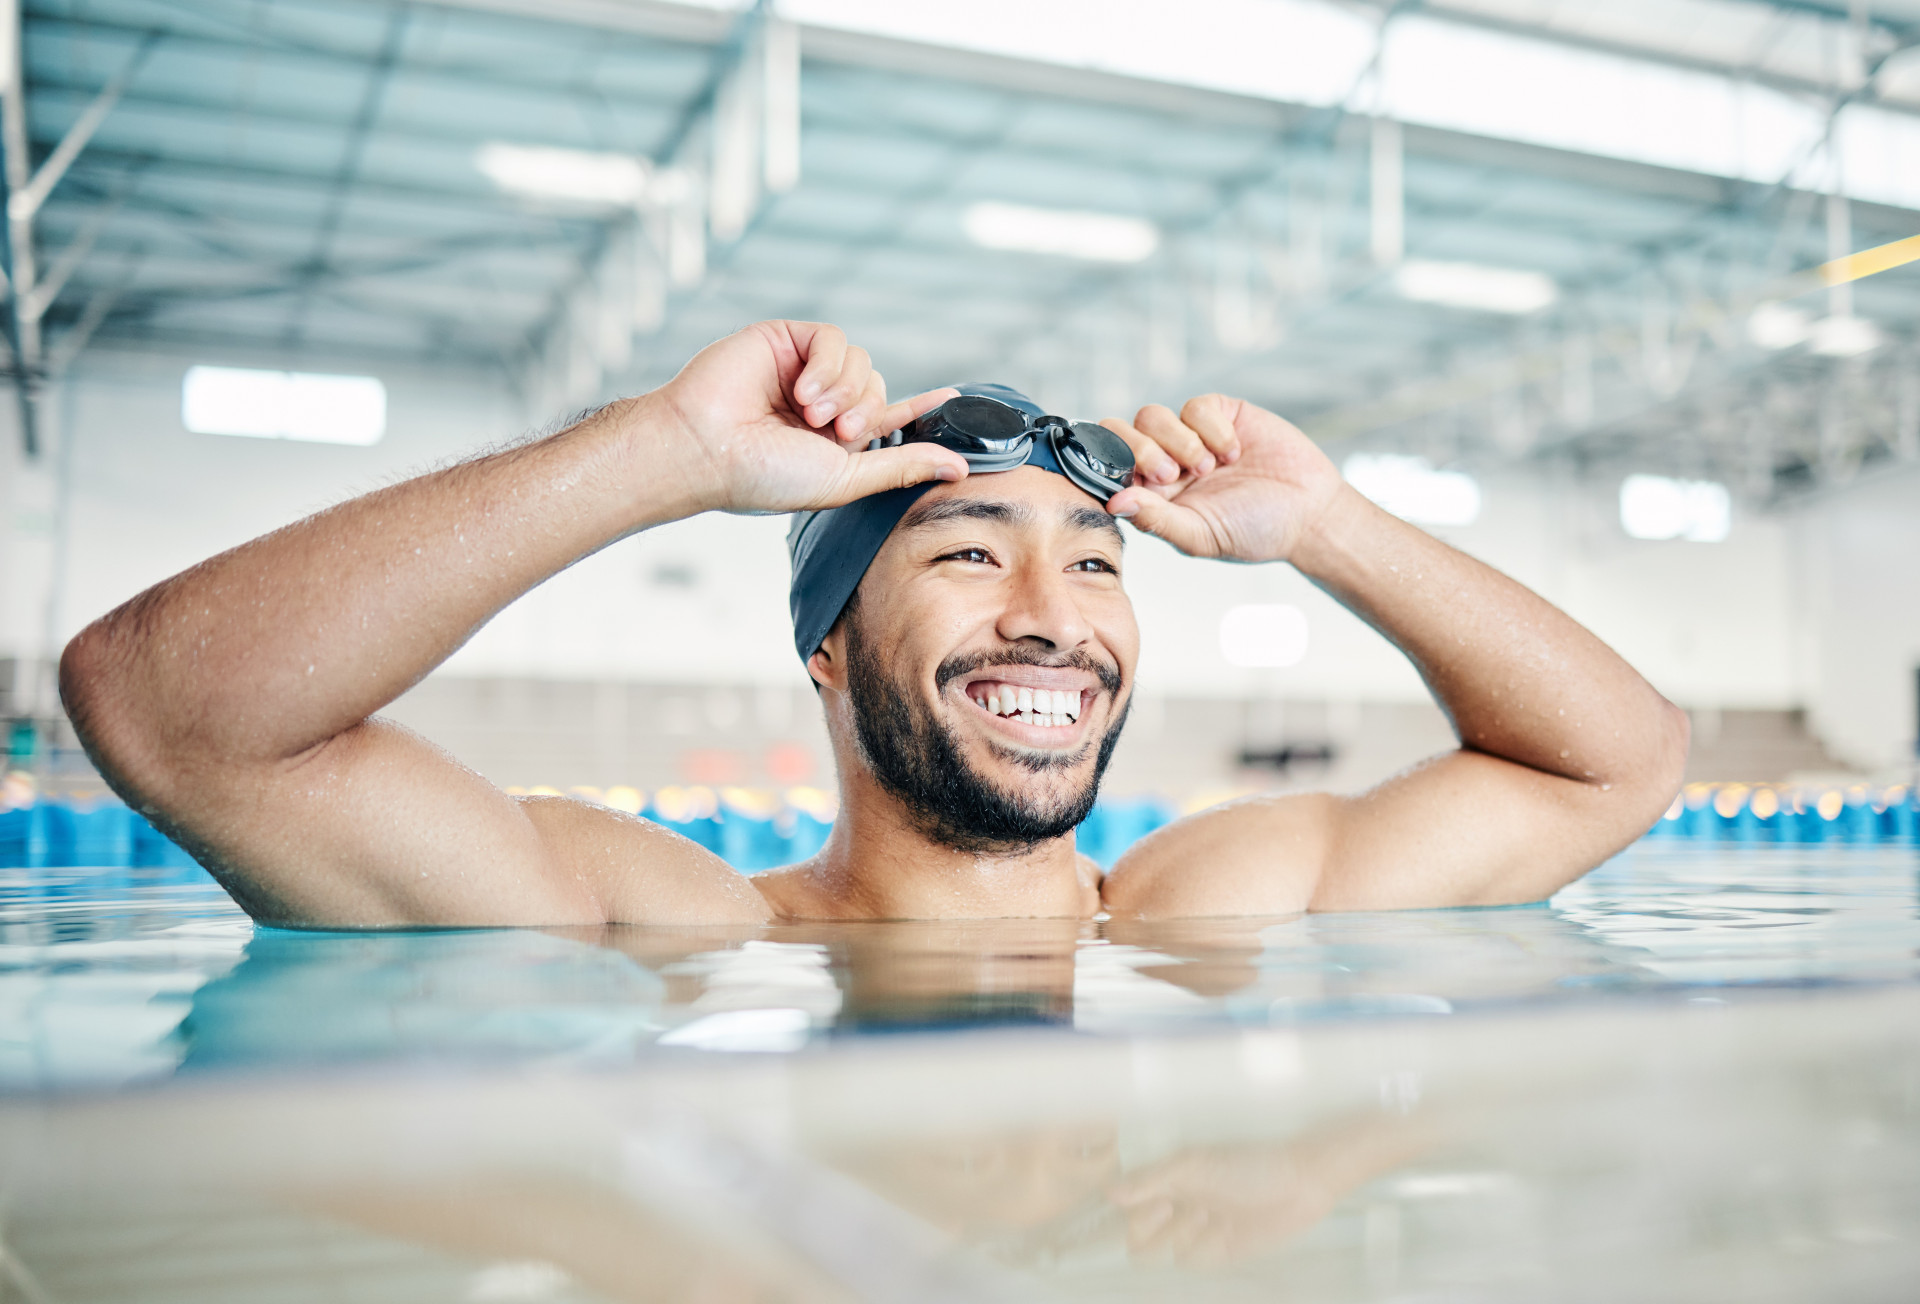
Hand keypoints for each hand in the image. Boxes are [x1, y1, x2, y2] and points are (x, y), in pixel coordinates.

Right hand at [644, 320, 965, 513]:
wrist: (705, 448)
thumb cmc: (762, 476)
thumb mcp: (845, 479)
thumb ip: (901, 467)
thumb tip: (959, 468)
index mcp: (833, 441)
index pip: (888, 418)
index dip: (921, 408)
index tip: (955, 398)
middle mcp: (821, 404)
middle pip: (879, 387)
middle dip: (866, 410)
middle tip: (839, 432)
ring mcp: (803, 371)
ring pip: (862, 361)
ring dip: (845, 390)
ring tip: (810, 415)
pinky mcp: (786, 339)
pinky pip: (833, 338)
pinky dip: (827, 365)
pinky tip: (801, 390)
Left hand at [1100, 395, 1345, 563]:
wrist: (1308, 513)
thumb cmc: (1253, 532)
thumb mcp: (1199, 535)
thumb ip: (1155, 519)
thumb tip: (1113, 502)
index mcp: (1151, 494)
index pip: (1107, 467)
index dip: (1110, 467)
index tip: (1133, 481)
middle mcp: (1164, 461)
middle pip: (1121, 433)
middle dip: (1140, 451)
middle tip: (1170, 475)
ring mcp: (1190, 434)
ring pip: (1152, 415)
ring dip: (1179, 441)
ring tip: (1209, 468)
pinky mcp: (1219, 414)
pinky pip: (1195, 407)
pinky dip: (1212, 430)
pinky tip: (1233, 453)